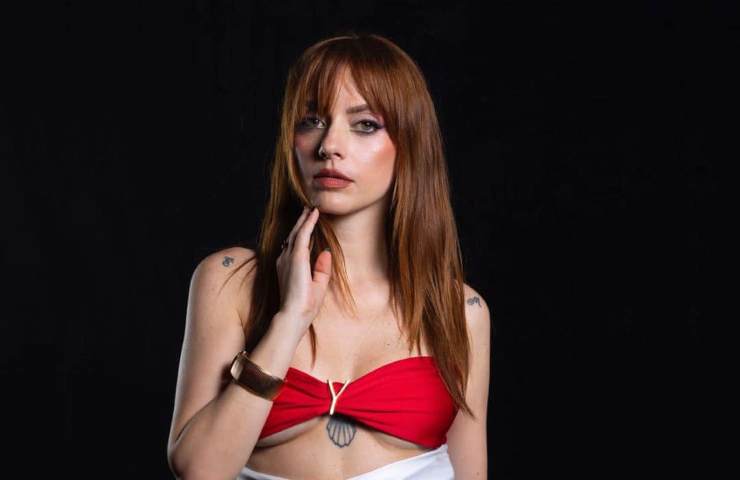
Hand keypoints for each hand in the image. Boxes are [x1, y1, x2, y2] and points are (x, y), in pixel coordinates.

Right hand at [275, 206, 331, 331]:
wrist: (294, 316)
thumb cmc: (304, 306)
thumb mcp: (318, 285)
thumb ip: (321, 269)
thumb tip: (326, 251)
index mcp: (288, 267)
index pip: (296, 246)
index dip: (302, 233)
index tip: (309, 223)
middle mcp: (285, 260)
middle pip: (294, 236)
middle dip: (301, 222)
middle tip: (308, 209)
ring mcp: (289, 258)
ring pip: (297, 232)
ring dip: (304, 219)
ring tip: (311, 208)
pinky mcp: (296, 257)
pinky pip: (302, 234)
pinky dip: (308, 222)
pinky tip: (314, 213)